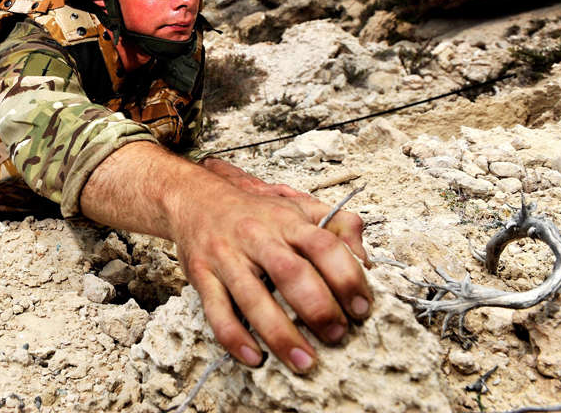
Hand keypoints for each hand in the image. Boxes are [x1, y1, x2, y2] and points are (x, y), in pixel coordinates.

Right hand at [81, 143, 371, 373]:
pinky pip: (216, 311)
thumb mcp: (298, 207)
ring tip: (304, 361)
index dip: (347, 277)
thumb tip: (365, 259)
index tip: (361, 308)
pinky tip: (255, 357)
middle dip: (318, 309)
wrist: (195, 199)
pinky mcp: (201, 275)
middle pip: (290, 273)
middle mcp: (256, 236)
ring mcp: (226, 256)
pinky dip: (235, 338)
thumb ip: (337, 226)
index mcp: (286, 220)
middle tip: (337, 335)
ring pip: (253, 298)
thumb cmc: (254, 212)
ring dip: (281, 334)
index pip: (323, 245)